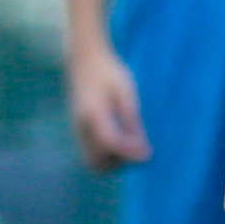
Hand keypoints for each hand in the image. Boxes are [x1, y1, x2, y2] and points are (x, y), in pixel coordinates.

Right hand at [64, 49, 147, 173]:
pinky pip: (91, 153)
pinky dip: (106, 156)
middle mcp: (81, 126)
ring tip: (133, 149)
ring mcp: (76, 130)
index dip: (130, 153)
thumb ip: (131, 119)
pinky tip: (123, 143)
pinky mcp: (78, 131)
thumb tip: (142, 146)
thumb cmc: (108, 72)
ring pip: (92, 161)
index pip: (110, 143)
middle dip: (120, 163)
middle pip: (97, 161)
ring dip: (112, 162)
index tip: (148, 154)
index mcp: (93, 113)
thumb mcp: (125, 92)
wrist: (84, 60)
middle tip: (140, 153)